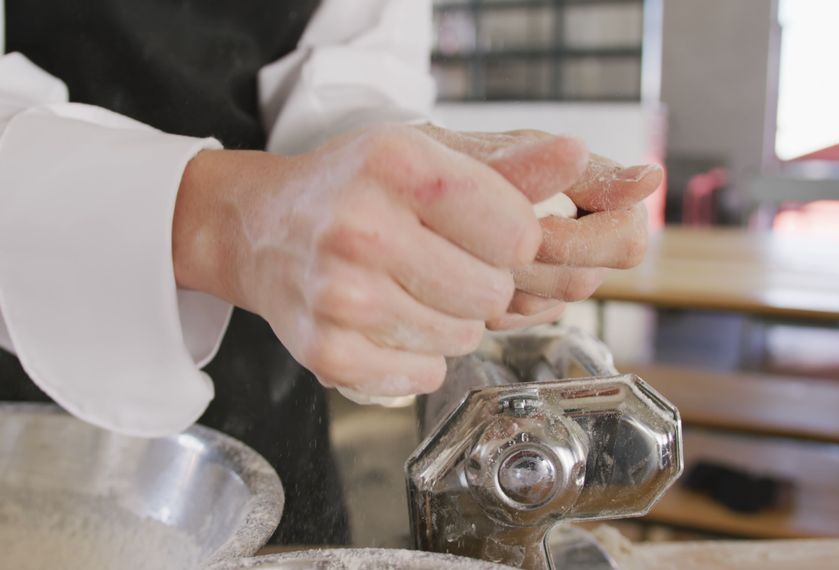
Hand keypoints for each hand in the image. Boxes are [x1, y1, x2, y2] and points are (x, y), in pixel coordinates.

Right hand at [171, 125, 584, 396]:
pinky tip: (391, 322)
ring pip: (462, 337)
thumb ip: (506, 167)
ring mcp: (341, 295)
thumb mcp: (420, 155)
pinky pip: (425, 373)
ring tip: (411, 291)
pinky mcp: (328, 350)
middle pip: (492, 291)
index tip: (490, 235)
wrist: (259, 231)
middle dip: (482, 283)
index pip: (515, 230)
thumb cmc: (349, 190)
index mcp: (395, 165)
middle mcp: (363, 228)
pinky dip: (420, 356)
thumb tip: (579, 156)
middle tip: (443, 266)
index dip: (513, 241)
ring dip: (452, 321)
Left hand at [418, 124, 662, 329]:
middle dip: (527, 265)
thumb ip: (575, 169)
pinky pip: (514, 319)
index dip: (578, 243)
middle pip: (581, 281)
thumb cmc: (461, 160)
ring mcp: (558, 271)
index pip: (627, 243)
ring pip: (545, 305)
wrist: (412, 186)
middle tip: (481, 242)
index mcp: (601, 195)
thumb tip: (652, 178)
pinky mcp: (527, 299)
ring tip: (466, 250)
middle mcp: (588, 238)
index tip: (533, 229)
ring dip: (501, 283)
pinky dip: (483, 300)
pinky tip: (462, 270)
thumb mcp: (508, 153)